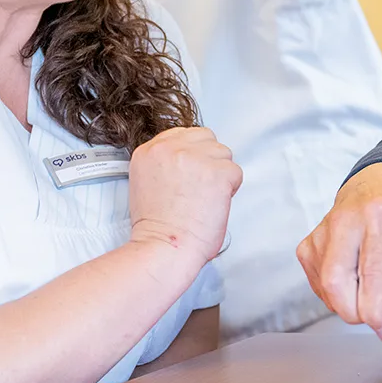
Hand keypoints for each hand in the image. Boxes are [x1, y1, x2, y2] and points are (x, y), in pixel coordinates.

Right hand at [128, 127, 241, 268]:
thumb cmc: (157, 226)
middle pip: (206, 138)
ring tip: (204, 198)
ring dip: (220, 174)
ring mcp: (194, 158)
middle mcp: (169, 148)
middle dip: (208, 160)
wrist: (163, 247)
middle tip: (200, 187)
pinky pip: (235, 172)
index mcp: (149, 150)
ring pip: (223, 154)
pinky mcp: (217, 172)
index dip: (193, 155)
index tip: (191, 174)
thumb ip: (165, 162)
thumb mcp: (146, 182)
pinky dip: (230, 190)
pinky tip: (213, 204)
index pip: (183, 134)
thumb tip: (190, 157)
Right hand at [296, 162, 381, 340]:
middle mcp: (344, 221)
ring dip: (349, 303)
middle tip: (375, 312)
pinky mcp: (306, 247)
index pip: (372, 275)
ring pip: (327, 292)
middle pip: (337, 287)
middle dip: (357, 312)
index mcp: (379, 217)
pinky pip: (318, 287)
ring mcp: (320, 234)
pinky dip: (337, 294)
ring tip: (366, 284)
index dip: (378, 312)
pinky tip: (351, 276)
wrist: (375, 190)